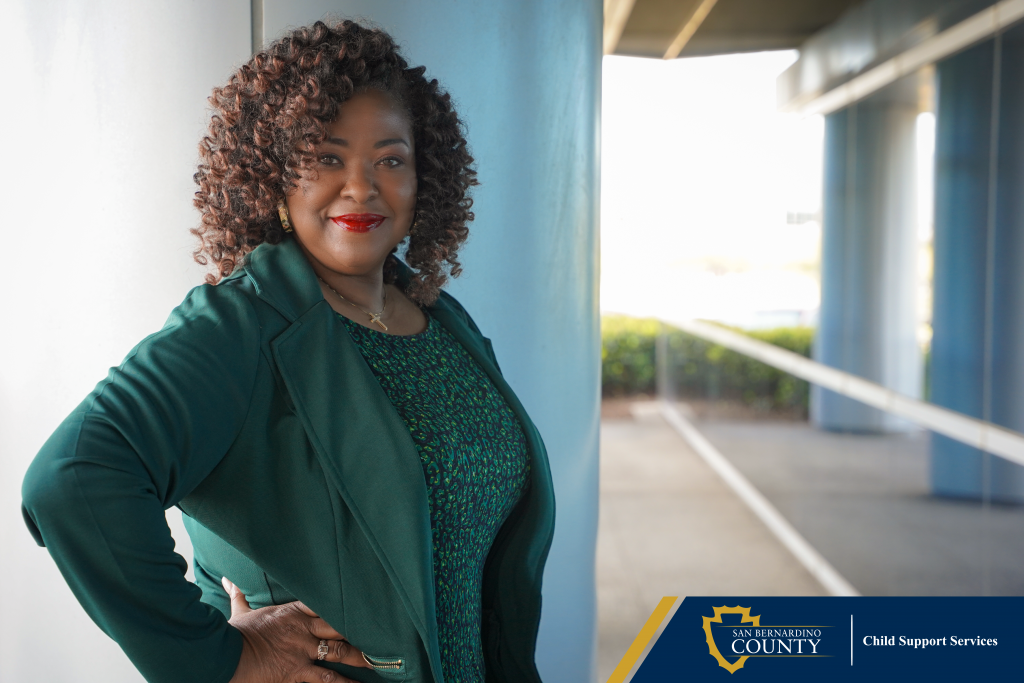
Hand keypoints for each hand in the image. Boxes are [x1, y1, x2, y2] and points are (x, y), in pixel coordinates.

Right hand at [223, 577, 369, 682]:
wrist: (225, 658)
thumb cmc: (234, 635)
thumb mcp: (240, 613)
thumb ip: (239, 596)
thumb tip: (228, 579)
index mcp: (292, 612)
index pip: (323, 603)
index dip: (342, 602)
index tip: (360, 601)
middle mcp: (302, 630)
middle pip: (338, 627)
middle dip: (358, 629)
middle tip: (380, 631)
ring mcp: (302, 653)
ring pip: (338, 653)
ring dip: (358, 657)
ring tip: (377, 661)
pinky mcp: (297, 673)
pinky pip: (325, 679)